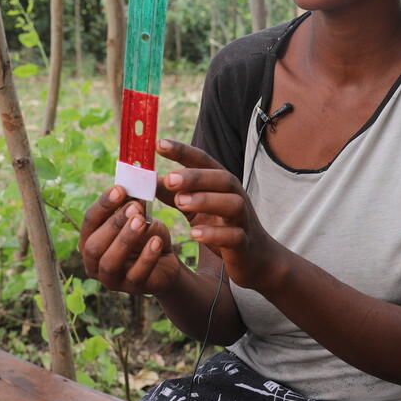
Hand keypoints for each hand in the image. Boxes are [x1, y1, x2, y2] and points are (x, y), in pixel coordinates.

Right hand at [79, 185, 181, 295]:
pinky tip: (157, 241)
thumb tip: (133, 187)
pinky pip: (136, 275)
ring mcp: (111, 280)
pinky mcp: (132, 289)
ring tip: (142, 222)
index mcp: (90, 240)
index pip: (89, 222)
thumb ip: (133, 207)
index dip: (103, 205)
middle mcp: (93, 263)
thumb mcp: (141, 217)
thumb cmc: (146, 235)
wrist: (166, 260)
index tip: (120, 189)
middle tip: (134, 207)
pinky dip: (147, 257)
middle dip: (113, 224)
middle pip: (93, 245)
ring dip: (125, 240)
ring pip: (109, 263)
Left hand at [157, 139, 285, 291]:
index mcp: (221, 183)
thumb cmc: (221, 225)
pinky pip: (234, 236)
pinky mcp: (244, 243)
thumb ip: (173, 193)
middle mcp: (235, 196)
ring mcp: (242, 219)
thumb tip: (146, 180)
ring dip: (206, 200)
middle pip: (221, 178)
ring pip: (232, 203)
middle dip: (196, 176)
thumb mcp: (195, 207)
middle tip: (170, 178)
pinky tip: (194, 234)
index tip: (159, 144)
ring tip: (180, 202)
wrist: (255, 257)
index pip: (203, 161)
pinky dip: (215, 234)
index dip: (183, 151)